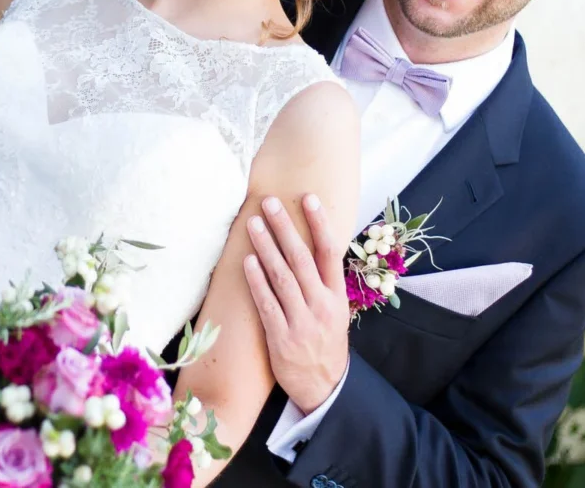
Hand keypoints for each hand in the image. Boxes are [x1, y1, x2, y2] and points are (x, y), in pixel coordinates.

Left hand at [243, 194, 351, 413]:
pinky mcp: (281, 337)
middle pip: (301, 258)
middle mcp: (321, 305)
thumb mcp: (335, 310)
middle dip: (285, 228)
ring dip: (266, 247)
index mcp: (337, 295)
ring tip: (253, 223)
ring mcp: (301, 321)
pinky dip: (257, 281)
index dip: (319, 223)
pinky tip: (248, 261)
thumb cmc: (325, 341)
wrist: (324, 386)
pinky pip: (267, 303)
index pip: (330, 252)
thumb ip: (323, 281)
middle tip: (269, 202)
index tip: (308, 198)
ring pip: (282, 276)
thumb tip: (311, 243)